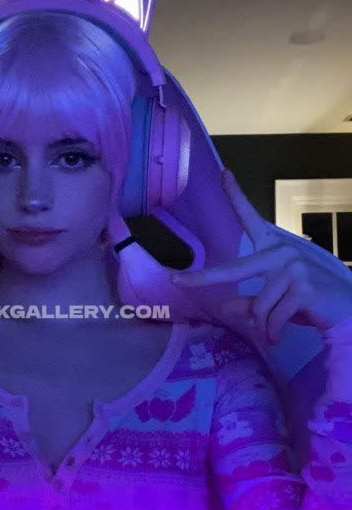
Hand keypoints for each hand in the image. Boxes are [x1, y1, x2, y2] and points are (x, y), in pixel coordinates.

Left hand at [171, 170, 351, 345]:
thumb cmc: (308, 304)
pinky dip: (273, 333)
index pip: (251, 218)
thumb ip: (250, 302)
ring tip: (274, 333)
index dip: (236, 195)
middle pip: (234, 269)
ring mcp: (293, 268)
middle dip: (203, 278)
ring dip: (263, 328)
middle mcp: (282, 252)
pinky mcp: (303, 287)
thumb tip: (222, 308)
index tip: (223, 173)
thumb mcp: (275, 301)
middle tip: (175, 281)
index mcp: (274, 248)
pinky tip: (280, 336)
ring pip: (258, 307)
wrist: (346, 310)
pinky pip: (272, 318)